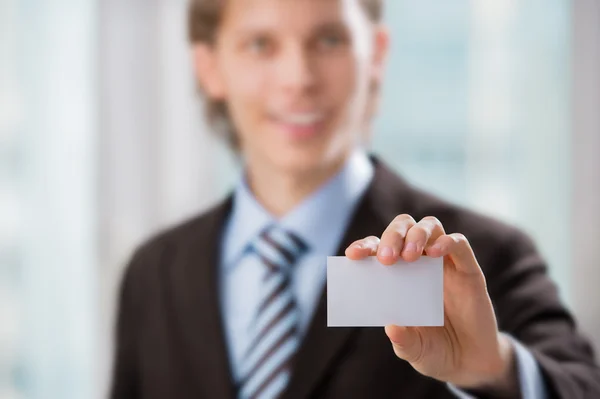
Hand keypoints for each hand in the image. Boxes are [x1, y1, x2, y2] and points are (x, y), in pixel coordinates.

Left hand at [345, 215, 517, 395]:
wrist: (469, 363)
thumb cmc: (434, 350)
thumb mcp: (414, 350)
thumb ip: (403, 341)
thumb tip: (392, 327)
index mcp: (396, 275)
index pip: (377, 248)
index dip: (365, 246)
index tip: (353, 255)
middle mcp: (418, 262)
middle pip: (403, 227)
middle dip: (392, 236)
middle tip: (386, 258)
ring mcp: (443, 263)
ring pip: (429, 226)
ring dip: (417, 235)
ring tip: (409, 256)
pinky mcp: (467, 269)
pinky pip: (459, 243)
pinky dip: (447, 242)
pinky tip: (436, 253)